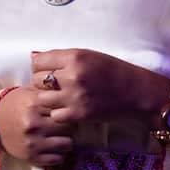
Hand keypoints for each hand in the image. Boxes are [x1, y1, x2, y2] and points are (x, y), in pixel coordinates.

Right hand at [0, 86, 74, 166]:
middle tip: (67, 125)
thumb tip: (70, 93)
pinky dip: (59, 154)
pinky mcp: (31, 157)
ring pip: (66, 144)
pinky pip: (57, 159)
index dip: (68, 110)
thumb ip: (48, 92)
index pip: (64, 108)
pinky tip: (54, 148)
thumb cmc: (14, 105)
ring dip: (66, 141)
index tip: (68, 112)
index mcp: (33, 105)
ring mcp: (32, 142)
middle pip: (68, 127)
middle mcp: (33, 124)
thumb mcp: (28, 92)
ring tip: (62, 137)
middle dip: (70, 126)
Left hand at [30, 48, 166, 126]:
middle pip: (36, 80)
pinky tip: (67, 108)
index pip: (37, 62)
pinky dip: (58, 113)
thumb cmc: (112, 70)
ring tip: (59, 98)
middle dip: (42, 83)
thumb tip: (33, 56)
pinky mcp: (79, 114)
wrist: (136, 91)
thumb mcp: (88, 55)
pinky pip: (54, 115)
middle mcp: (72, 75)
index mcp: (74, 57)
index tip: (48, 71)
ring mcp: (74, 96)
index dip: (40, 67)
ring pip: (42, 99)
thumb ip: (61, 57)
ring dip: (48, 99)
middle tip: (54, 86)